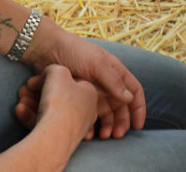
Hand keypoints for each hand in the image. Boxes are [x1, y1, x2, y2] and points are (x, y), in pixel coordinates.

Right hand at [15, 64, 97, 141]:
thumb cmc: (60, 101)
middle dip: (38, 92)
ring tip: (20, 101)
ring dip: (32, 104)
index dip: (50, 78)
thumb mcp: (57, 72)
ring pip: (50, 111)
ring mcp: (75, 126)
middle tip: (24, 90)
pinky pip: (47, 124)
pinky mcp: (63, 139)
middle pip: (58, 97)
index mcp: (90, 93)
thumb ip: (54, 69)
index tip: (35, 79)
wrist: (55, 136)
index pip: (68, 81)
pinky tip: (20, 112)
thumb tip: (51, 73)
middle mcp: (86, 110)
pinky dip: (33, 117)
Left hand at [27, 25, 145, 138]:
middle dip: (121, 122)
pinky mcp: (78, 98)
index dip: (138, 108)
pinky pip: (88, 115)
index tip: (138, 126)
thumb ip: (114, 81)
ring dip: (107, 126)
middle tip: (117, 136)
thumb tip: (129, 99)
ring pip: (106, 114)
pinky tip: (87, 133)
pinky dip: (90, 126)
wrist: (46, 49)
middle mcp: (106, 83)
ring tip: (103, 136)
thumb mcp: (97, 64)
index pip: (134, 91)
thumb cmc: (74, 52)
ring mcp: (93, 91)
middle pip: (121, 107)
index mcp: (115, 72)